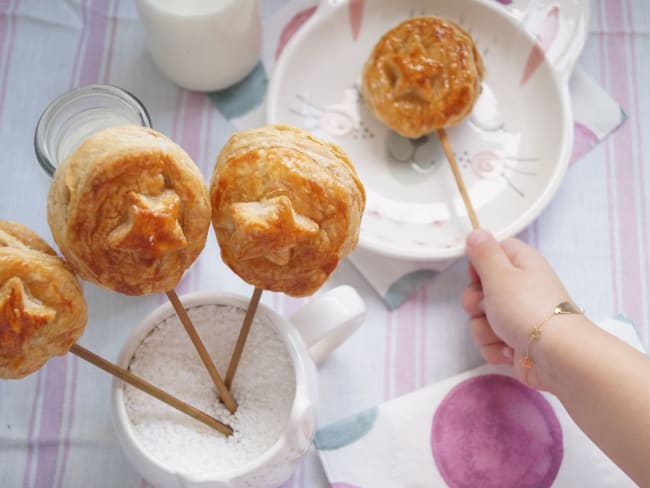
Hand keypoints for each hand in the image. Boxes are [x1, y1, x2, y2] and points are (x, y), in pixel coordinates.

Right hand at [462, 229, 571, 388]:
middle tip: (489, 307)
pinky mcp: (515, 341)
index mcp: (520, 263)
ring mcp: (517, 316)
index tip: (479, 277)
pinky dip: (495, 348)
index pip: (491, 253)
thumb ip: (484, 252)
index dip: (478, 265)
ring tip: (503, 334)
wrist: (557, 357)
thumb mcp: (500, 274)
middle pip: (478, 289)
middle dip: (475, 304)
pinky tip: (509, 350)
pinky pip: (490, 341)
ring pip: (480, 318)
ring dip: (484, 329)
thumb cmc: (528, 310)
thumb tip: (477, 232)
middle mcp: (520, 287)